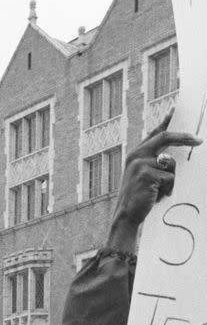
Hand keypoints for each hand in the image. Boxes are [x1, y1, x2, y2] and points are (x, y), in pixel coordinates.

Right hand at [112, 116, 200, 233]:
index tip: (175, 109)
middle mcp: (136, 155)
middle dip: (184, 138)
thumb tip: (171, 155)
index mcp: (135, 154)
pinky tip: (156, 197)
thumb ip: (154, 162)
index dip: (165, 121)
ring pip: (171, 164)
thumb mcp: (143, 176)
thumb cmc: (138, 198)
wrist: (125, 215)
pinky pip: (170, 178)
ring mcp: (141, 164)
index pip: (154, 133)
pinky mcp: (147, 174)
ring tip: (158, 192)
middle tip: (199, 141)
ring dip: (170, 180)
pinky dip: (167, 190)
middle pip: (166, 137)